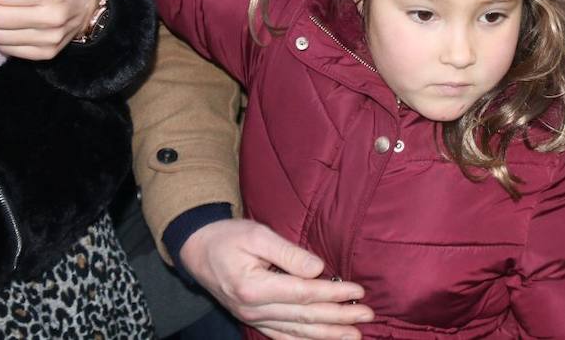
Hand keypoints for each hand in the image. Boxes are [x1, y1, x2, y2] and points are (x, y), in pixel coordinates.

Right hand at [179, 218, 373, 339]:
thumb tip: (319, 269)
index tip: (358, 291)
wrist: (197, 250)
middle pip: (304, 317)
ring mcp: (252, 318)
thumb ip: (288, 253)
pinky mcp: (253, 320)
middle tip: (367, 315)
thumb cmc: (228, 237)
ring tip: (355, 336)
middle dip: (339, 318)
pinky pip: (282, 336)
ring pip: (297, 331)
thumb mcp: (256, 234)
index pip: (303, 294)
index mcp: (254, 287)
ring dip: (328, 335)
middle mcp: (253, 309)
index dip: (333, 294)